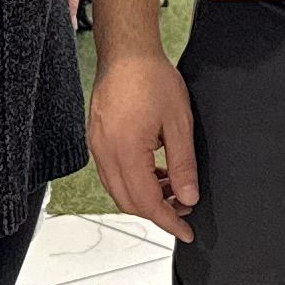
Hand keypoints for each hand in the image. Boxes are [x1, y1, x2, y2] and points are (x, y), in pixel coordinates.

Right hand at [87, 50, 199, 240]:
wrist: (126, 53)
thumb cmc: (151, 78)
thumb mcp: (179, 123)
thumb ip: (183, 165)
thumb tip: (188, 197)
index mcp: (126, 151)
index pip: (147, 202)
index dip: (168, 221)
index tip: (185, 232)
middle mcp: (105, 153)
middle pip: (129, 202)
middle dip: (158, 211)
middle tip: (184, 206)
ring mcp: (97, 147)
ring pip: (119, 190)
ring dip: (146, 196)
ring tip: (174, 186)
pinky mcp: (97, 139)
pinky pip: (113, 173)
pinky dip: (134, 181)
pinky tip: (155, 171)